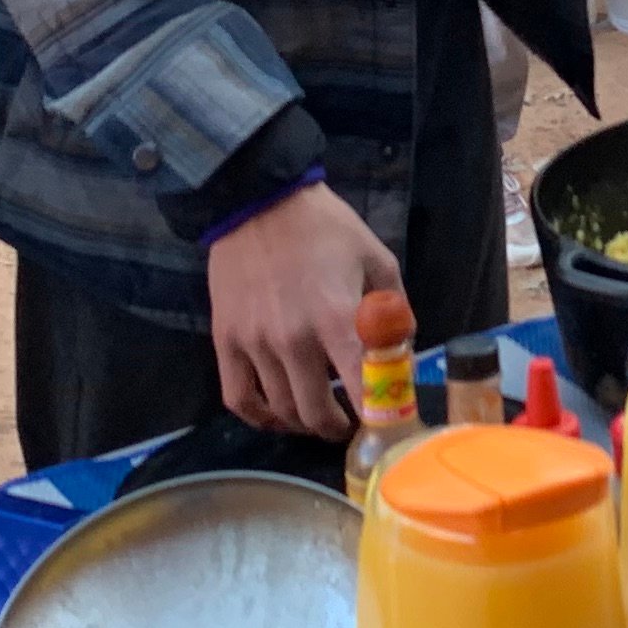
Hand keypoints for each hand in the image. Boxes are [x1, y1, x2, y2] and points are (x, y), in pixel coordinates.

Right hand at [204, 185, 398, 435]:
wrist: (257, 199)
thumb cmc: (324, 227)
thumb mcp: (375, 258)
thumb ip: (394, 309)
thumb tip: (401, 353)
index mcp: (336, 317)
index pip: (361, 387)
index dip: (378, 418)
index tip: (388, 427)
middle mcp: (293, 339)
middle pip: (315, 412)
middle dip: (339, 428)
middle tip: (350, 422)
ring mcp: (255, 342)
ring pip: (280, 410)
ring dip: (304, 423)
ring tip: (319, 415)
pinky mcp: (226, 340)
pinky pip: (238, 397)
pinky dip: (259, 417)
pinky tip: (276, 415)